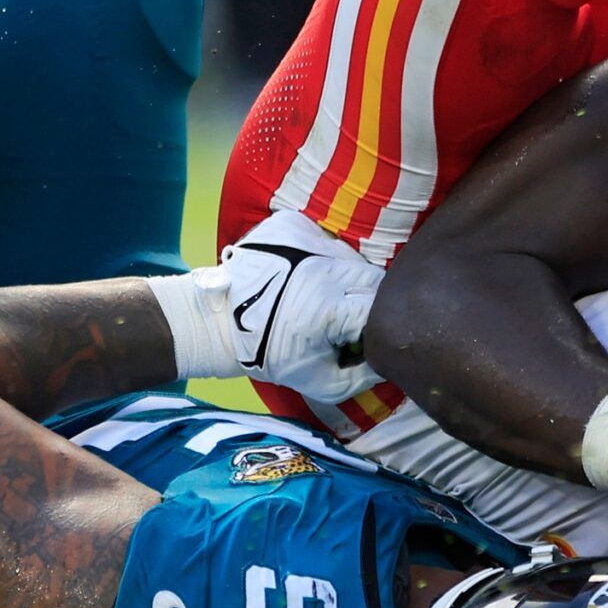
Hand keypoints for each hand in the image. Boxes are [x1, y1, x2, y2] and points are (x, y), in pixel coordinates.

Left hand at [218, 211, 382, 402]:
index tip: (358, 336)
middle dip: (362, 299)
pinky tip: (298, 274)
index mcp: (336, 306)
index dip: (375, 324)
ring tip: (315, 294)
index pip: (384, 306)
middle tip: (340, 316)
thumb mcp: (322, 383)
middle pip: (370, 277)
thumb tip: (391, 358)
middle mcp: (328, 266)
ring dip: (342, 275)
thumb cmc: (267, 355)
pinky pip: (322, 237)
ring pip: (348, 256)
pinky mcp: (291, 224)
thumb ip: (366, 375)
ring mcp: (309, 239)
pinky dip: (317, 255)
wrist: (215, 323)